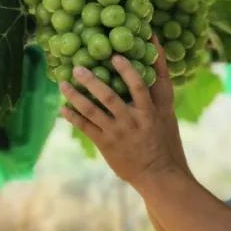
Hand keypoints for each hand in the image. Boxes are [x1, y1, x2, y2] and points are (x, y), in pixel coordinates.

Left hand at [59, 36, 186, 187]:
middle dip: (91, 81)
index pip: (137, 86)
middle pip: (108, 96)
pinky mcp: (105, 144)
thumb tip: (155, 69)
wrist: (156, 174)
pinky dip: (73, 117)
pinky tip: (63, 108)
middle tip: (77, 68)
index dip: (126, 70)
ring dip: (75, 96)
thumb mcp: (167, 116)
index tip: (115, 57)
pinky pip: (85, 127)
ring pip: (91, 111)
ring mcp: (116, 133)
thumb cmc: (164, 142)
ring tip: (63, 84)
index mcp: (148, 112)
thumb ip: (158, 94)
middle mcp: (130, 121)